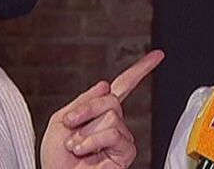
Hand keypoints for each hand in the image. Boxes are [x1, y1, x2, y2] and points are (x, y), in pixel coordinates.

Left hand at [40, 50, 164, 168]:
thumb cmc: (57, 159)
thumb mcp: (61, 120)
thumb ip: (83, 100)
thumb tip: (106, 85)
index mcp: (99, 111)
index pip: (123, 85)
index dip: (141, 70)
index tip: (157, 56)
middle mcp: (114, 122)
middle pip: (111, 99)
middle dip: (86, 110)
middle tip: (70, 125)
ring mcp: (121, 137)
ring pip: (111, 116)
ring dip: (86, 131)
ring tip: (77, 146)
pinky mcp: (126, 151)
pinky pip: (114, 133)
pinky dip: (94, 141)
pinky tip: (86, 152)